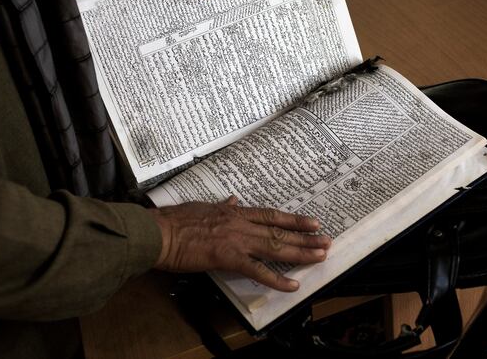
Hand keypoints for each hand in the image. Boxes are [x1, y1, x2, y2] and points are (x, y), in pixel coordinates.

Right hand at [151, 196, 331, 291]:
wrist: (160, 232)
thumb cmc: (175, 220)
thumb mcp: (203, 206)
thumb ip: (221, 206)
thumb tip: (232, 200)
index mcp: (234, 213)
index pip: (271, 215)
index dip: (293, 219)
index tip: (312, 222)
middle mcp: (240, 224)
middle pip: (280, 231)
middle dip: (305, 236)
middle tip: (327, 240)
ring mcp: (237, 241)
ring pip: (275, 246)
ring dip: (300, 252)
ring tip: (320, 256)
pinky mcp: (228, 258)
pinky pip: (258, 270)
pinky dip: (277, 279)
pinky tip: (292, 285)